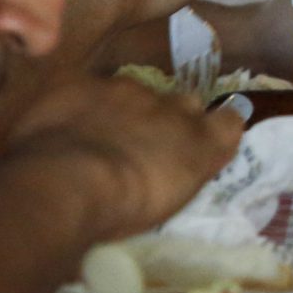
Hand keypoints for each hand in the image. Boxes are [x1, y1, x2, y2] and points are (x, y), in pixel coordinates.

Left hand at [8, 72, 244, 240]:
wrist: (66, 184)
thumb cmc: (124, 209)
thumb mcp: (169, 204)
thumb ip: (185, 172)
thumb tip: (183, 164)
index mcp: (199, 141)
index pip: (229, 121)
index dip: (214, 128)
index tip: (199, 144)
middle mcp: (171, 107)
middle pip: (181, 103)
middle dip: (168, 118)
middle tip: (143, 145)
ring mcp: (127, 90)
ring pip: (134, 93)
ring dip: (123, 110)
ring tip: (97, 137)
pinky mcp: (84, 83)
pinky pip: (86, 89)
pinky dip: (80, 105)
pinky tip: (63, 128)